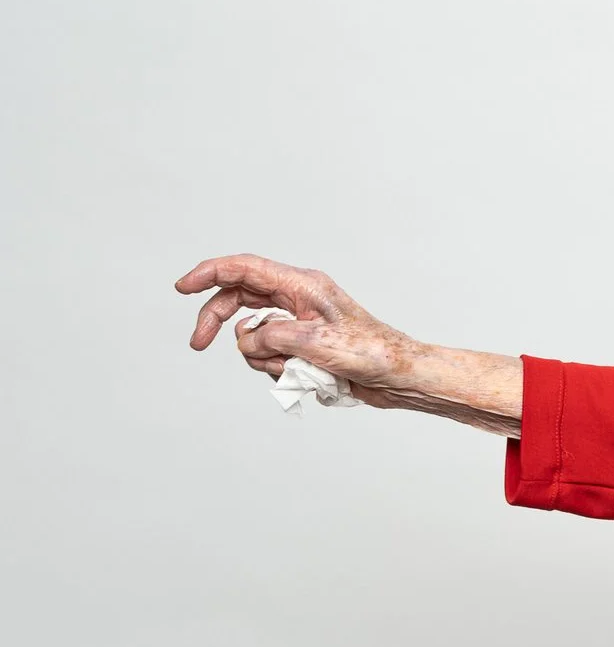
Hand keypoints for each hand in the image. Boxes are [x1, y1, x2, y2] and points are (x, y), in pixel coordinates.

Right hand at [175, 254, 411, 393]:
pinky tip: (301, 377)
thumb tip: (248, 342)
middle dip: (216, 321)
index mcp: (302, 285)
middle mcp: (296, 299)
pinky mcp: (301, 347)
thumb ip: (272, 336)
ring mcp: (297, 323)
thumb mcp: (317, 342)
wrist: (398, 378)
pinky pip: (268, 355)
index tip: (182, 287)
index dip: (208, 273)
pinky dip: (274, 368)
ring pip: (251, 334)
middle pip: (237, 300)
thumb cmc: (372, 352)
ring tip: (291, 367)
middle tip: (197, 343)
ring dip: (259, 355)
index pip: (243, 268)